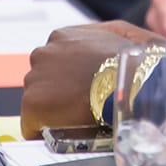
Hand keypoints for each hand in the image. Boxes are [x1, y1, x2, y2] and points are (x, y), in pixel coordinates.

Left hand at [21, 21, 163, 138]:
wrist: (130, 86)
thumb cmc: (133, 63)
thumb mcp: (126, 34)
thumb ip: (111, 35)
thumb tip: (124, 45)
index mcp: (61, 36)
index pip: (54, 60)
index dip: (68, 77)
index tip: (82, 87)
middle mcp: (42, 53)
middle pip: (42, 79)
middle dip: (57, 92)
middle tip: (80, 103)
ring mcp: (35, 78)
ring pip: (37, 101)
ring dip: (52, 110)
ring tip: (76, 118)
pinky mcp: (33, 104)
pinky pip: (32, 124)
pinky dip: (46, 131)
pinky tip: (66, 131)